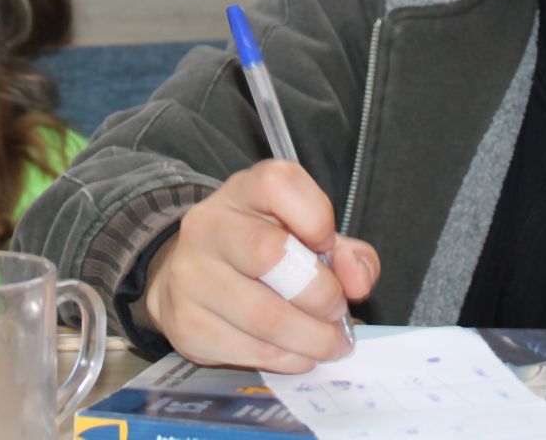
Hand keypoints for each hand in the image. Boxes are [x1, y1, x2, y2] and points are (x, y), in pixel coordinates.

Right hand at [142, 159, 380, 372]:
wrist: (192, 277)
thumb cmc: (262, 252)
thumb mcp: (308, 236)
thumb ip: (347, 254)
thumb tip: (358, 282)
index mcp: (243, 191)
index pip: (278, 185)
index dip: (316, 217)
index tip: (327, 245)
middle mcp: (208, 226)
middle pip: (269, 254)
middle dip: (321, 292)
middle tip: (337, 310)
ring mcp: (190, 276)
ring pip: (264, 317)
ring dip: (312, 338)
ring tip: (330, 342)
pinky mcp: (186, 325)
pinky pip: (250, 351)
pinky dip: (288, 359)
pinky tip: (299, 353)